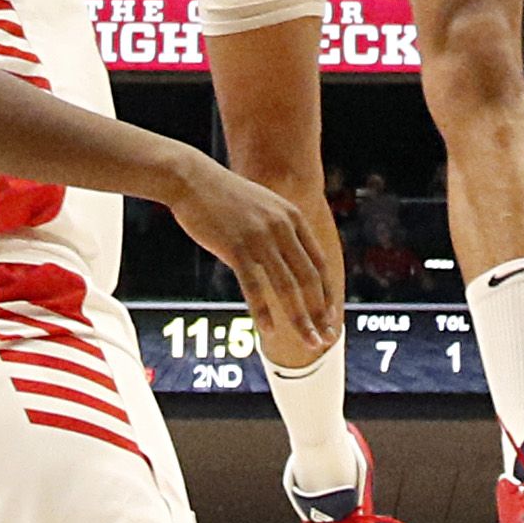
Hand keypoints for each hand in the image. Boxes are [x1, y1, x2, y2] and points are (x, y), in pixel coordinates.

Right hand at [167, 156, 326, 351]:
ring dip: (300, 319)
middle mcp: (282, 228)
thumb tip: (289, 259)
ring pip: (287, 287)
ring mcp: (260, 238)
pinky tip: (269, 331)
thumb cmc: (225, 196)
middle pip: (309, 279)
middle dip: (319, 314)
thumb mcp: (264, 206)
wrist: (193, 179)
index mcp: (293, 218)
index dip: (327, 293)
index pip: (319, 263)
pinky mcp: (236, 248)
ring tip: (309, 343)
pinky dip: (263, 311)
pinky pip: (254, 286)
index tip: (330, 318)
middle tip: (326, 340)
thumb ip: (281, 229)